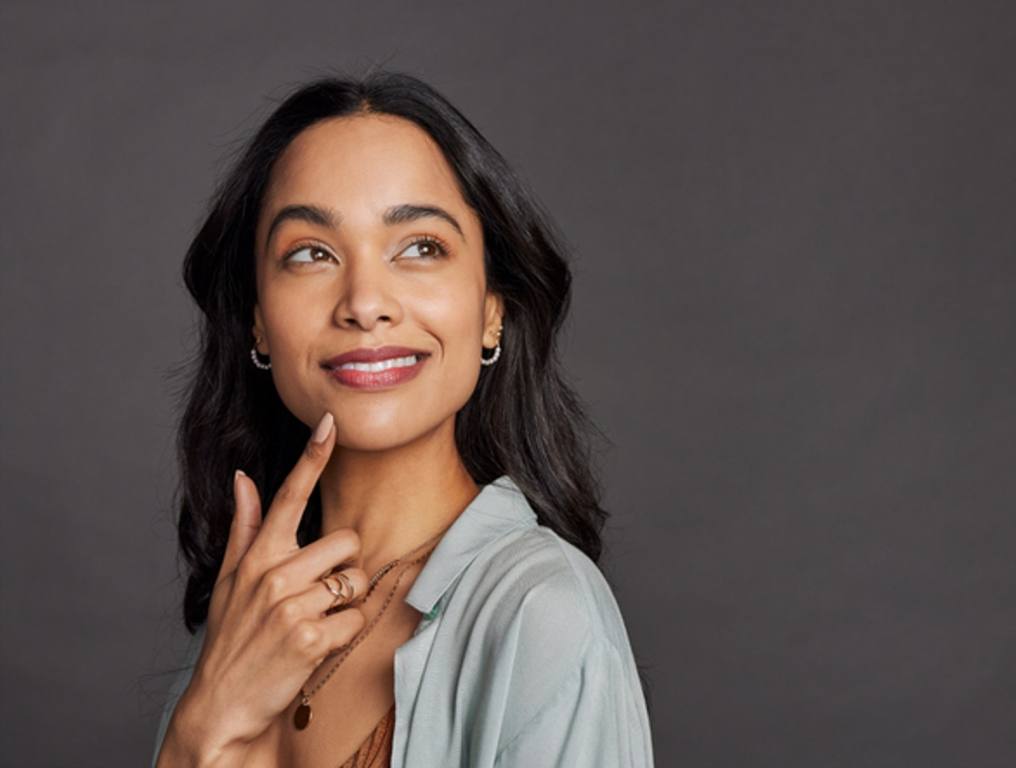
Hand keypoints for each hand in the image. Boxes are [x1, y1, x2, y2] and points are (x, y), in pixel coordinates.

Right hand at [169, 411, 367, 760]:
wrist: (223, 704)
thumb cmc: (231, 638)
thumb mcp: (229, 580)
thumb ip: (244, 527)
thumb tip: (244, 477)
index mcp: (257, 555)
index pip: (288, 495)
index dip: (312, 457)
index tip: (330, 422)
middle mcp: (273, 574)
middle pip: (347, 542)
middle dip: (342, 568)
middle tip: (317, 595)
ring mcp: (291, 606)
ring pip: (355, 582)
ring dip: (345, 603)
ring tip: (314, 621)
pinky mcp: (309, 638)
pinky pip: (355, 620)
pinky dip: (345, 635)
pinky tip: (317, 646)